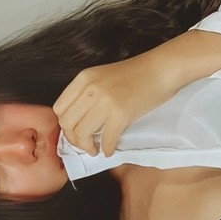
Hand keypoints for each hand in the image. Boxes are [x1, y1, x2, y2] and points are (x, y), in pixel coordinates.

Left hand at [53, 53, 179, 156]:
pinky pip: (106, 139)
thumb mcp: (103, 76)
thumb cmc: (136, 74)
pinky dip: (106, 149)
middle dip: (74, 139)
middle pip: (67, 123)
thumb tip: (78, 119)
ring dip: (87, 147)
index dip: (64, 125)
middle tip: (85, 144)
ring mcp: (105, 101)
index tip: (75, 131)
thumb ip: (88, 92)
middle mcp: (91, 89)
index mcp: (84, 78)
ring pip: (82, 133)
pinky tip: (109, 150)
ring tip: (95, 149)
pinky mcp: (121, 114)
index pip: (59, 108)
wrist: (161, 69)